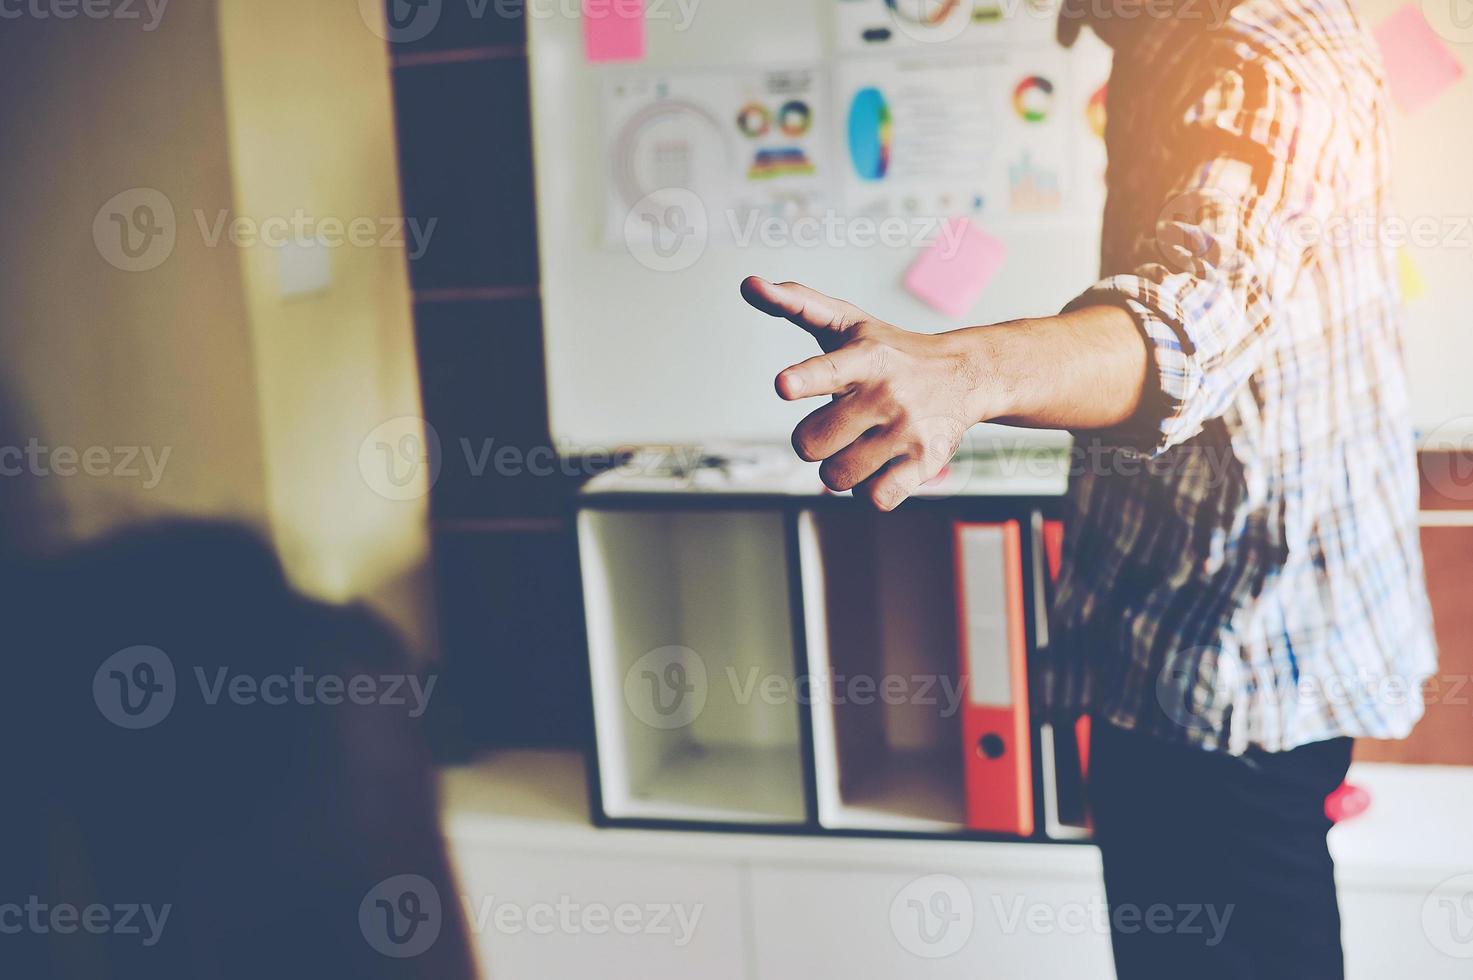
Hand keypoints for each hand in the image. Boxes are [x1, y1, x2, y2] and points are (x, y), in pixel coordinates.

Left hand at [741, 277, 985, 510]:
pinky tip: (884, 463)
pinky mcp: (926, 462)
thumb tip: (747, 284)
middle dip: (814, 439)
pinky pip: (874, 498)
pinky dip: (871, 489)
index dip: (804, 379)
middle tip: (837, 423)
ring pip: (836, 477)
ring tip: (863, 442)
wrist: (967, 374)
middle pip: (812, 442)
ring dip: (840, 466)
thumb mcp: (849, 323)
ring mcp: (907, 430)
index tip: (785, 385)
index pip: (828, 369)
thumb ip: (797, 305)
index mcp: (864, 358)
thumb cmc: (892, 351)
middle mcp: (886, 393)